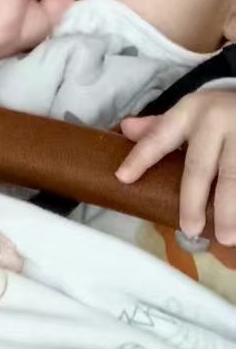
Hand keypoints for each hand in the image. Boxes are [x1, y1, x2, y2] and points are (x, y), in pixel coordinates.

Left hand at [119, 90, 235, 243]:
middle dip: (193, 200)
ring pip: (233, 176)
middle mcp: (214, 121)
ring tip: (226, 237)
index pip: (159, 137)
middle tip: (188, 228)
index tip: (123, 178)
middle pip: (199, 166)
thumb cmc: (218, 112)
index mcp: (189, 112)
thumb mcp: (190, 112)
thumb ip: (160, 126)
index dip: (140, 157)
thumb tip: (125, 129)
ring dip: (229, 209)